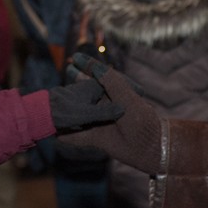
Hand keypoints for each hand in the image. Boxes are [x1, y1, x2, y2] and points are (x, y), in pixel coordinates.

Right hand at [58, 54, 163, 174]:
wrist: (151, 150)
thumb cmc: (142, 121)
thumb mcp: (126, 98)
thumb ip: (111, 82)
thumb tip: (96, 66)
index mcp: (117, 93)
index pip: (99, 76)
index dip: (88, 66)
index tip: (76, 58)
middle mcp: (108, 106)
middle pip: (88, 91)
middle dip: (76, 82)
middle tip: (65, 72)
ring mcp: (102, 122)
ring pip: (81, 112)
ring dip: (69, 106)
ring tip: (55, 99)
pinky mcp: (98, 139)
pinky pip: (80, 136)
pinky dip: (69, 135)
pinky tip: (57, 133)